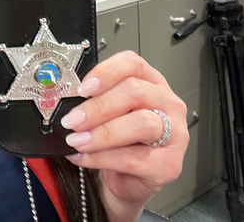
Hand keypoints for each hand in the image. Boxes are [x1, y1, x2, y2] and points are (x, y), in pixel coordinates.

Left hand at [61, 51, 188, 220]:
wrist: (130, 179)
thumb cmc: (121, 140)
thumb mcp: (109, 114)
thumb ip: (96, 101)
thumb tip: (68, 100)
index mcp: (152, 82)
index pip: (133, 64)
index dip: (106, 72)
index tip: (82, 88)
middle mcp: (168, 104)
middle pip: (135, 92)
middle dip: (98, 107)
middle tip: (73, 120)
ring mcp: (175, 134)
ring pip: (140, 123)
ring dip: (102, 133)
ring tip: (77, 141)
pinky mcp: (169, 164)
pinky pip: (132, 158)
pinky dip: (101, 158)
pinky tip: (84, 157)